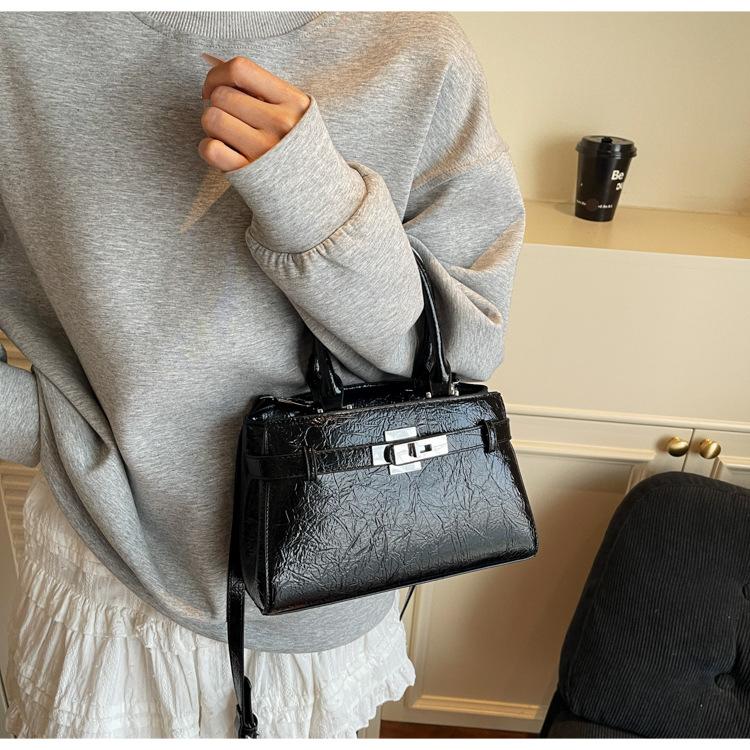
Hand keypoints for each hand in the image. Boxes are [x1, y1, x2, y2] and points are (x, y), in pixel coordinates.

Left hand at [198, 53, 310, 172]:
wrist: (316, 190)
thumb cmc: (296, 144)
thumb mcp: (294, 111)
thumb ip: (262, 89)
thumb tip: (215, 69)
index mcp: (293, 101)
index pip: (241, 69)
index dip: (217, 74)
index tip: (215, 87)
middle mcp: (281, 123)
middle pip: (221, 95)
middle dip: (215, 104)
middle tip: (227, 117)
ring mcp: (265, 150)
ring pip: (212, 118)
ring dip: (211, 125)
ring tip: (226, 134)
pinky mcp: (249, 173)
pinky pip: (210, 148)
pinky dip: (208, 148)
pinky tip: (222, 151)